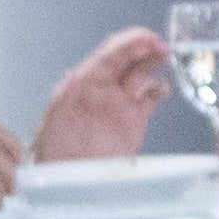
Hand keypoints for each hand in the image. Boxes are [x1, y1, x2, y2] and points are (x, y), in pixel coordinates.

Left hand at [31, 29, 168, 166]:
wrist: (68, 180)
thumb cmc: (53, 150)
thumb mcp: (52, 126)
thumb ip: (62, 101)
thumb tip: (72, 76)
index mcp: (84, 84)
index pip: (108, 57)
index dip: (127, 44)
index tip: (146, 38)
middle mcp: (103, 89)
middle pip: (127, 60)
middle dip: (144, 48)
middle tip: (162, 45)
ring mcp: (119, 103)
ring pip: (140, 74)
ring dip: (153, 63)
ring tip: (166, 57)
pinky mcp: (133, 120)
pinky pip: (149, 98)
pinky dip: (158, 90)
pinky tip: (163, 88)